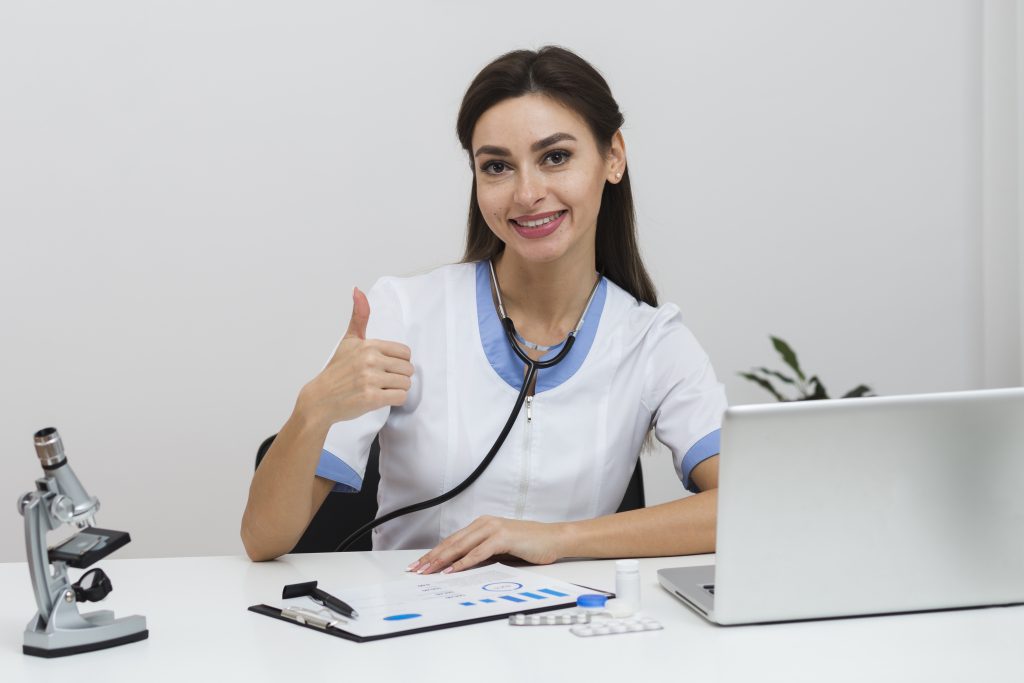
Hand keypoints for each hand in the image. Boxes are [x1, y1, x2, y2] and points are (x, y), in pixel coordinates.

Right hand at [297, 287, 413, 425]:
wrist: (321, 398)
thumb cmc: (337, 370)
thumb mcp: (349, 340)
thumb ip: (359, 316)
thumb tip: (358, 290)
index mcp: (368, 345)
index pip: (405, 352)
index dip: (399, 361)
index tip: (386, 366)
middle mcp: (370, 360)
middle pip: (408, 369)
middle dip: (399, 376)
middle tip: (383, 380)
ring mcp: (370, 380)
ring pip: (406, 383)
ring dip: (397, 389)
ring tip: (381, 389)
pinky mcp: (371, 398)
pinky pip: (400, 397)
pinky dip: (395, 399)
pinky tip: (382, 397)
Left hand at [407, 516, 569, 574]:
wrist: (553, 539)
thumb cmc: (529, 545)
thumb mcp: (500, 549)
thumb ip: (482, 554)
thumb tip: (460, 567)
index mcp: (482, 525)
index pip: (452, 540)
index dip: (434, 553)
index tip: (420, 564)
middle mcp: (485, 523)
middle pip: (452, 543)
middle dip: (432, 557)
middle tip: (416, 570)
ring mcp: (493, 529)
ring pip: (461, 546)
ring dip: (443, 560)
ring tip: (428, 571)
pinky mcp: (503, 537)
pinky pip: (479, 552)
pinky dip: (464, 562)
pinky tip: (453, 570)